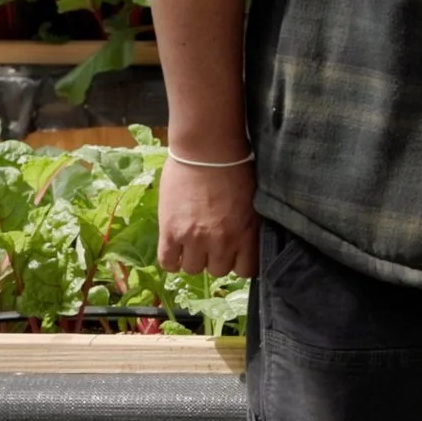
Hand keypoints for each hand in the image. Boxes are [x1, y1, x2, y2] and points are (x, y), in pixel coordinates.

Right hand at [158, 156, 259, 277]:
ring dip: (193, 258)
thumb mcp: (253, 201)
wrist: (207, 149)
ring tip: (192, 241)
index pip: (246, 271)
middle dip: (215, 258)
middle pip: (217, 270)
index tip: (234, 255)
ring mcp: (194, 238)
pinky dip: (171, 259)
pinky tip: (175, 246)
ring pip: (193, 269)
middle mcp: (222, 241)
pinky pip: (168, 263)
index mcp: (247, 233)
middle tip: (210, 242)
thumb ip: (248, 227)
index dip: (238, 263)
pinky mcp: (170, 233)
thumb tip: (246, 242)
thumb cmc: (235, 167)